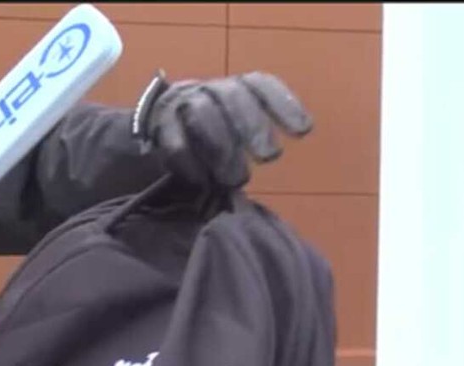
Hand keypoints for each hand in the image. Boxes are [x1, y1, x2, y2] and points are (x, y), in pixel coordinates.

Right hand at [133, 70, 313, 189]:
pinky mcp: (159, 126)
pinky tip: (204, 182)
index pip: (261, 85)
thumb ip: (257, 137)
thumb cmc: (213, 134)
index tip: (303, 131)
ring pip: (203, 115)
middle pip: (233, 97)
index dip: (284, 104)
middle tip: (270, 157)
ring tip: (238, 179)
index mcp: (236, 87)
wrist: (162, 128)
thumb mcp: (238, 129)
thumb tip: (281, 150)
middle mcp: (210, 89)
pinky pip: (175, 142)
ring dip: (223, 148)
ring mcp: (182, 104)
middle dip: (254, 126)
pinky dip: (191, 164)